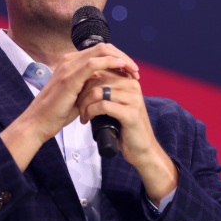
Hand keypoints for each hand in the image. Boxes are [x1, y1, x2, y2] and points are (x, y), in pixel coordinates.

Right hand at [0, 43, 138, 172]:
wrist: (38, 123)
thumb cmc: (56, 113)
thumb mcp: (77, 95)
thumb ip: (89, 86)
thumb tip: (106, 86)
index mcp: (71, 63)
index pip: (100, 52)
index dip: (118, 58)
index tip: (130, 70)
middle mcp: (69, 61)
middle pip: (103, 47)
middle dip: (123, 56)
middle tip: (135, 70)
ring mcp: (68, 67)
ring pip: (101, 51)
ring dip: (121, 59)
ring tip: (133, 70)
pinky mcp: (69, 78)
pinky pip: (93, 63)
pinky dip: (110, 63)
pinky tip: (121, 68)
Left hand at [76, 59, 177, 203]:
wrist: (141, 149)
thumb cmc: (125, 129)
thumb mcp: (115, 105)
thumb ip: (106, 91)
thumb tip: (84, 81)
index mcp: (128, 81)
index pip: (100, 71)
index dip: (84, 83)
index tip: (78, 98)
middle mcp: (132, 86)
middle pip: (97, 80)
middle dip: (82, 94)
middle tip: (78, 109)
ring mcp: (133, 99)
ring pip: (98, 91)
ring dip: (85, 104)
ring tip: (84, 116)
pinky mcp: (131, 113)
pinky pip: (103, 105)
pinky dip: (91, 112)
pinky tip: (88, 119)